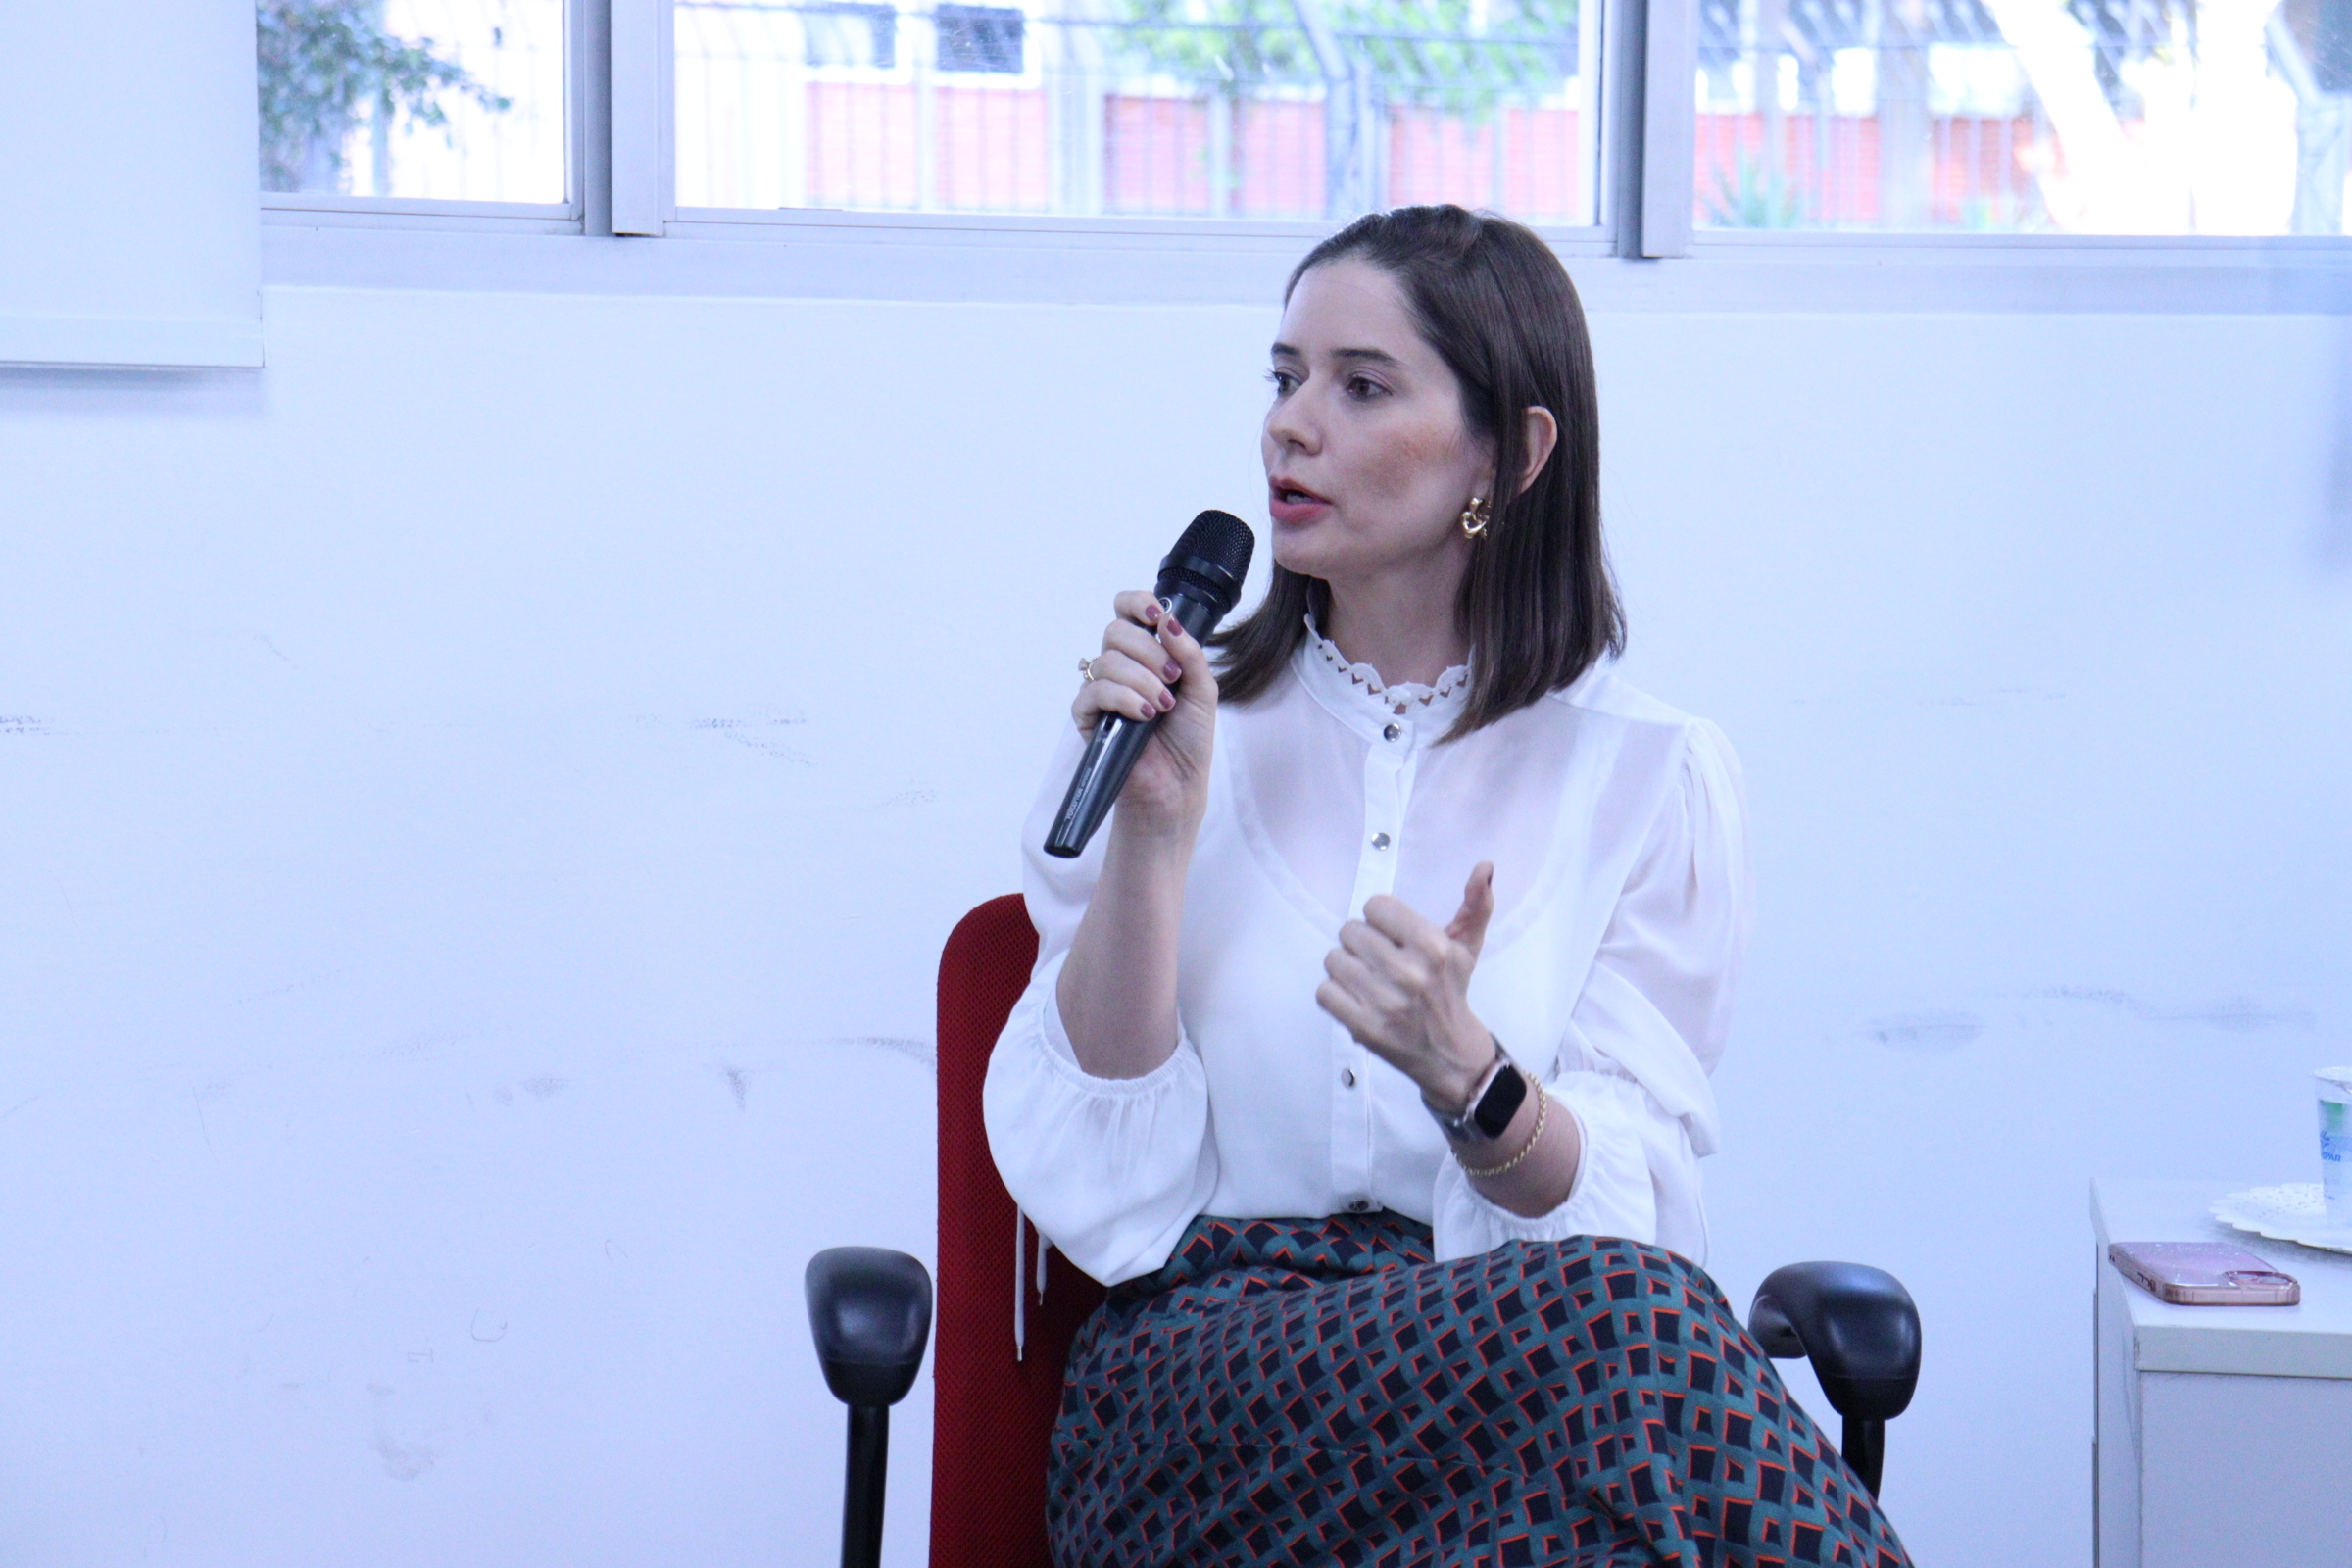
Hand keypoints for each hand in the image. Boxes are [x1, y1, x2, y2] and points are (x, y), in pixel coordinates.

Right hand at [1073, 590, 1218, 842]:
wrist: (1177, 784)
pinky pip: (1094, 691)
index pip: (1126, 610)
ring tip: (1162, 706)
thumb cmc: (1188, 739)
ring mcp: (1101, 690)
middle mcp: (1120, 666)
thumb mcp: (1202, 689)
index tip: (1156, 616)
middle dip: (1149, 651)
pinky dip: (1123, 698)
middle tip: (1172, 678)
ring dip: (1141, 680)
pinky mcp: (1087, 717)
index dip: (1137, 603)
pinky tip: (1144, 714)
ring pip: (1107, 661)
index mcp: (1146, 653)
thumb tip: (1169, 619)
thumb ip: (1189, 653)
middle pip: (1115, 631)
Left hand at [1315, 863, 1498, 1108]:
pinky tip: (1356, 998)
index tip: (1392, 936)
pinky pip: (1324, 991)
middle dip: (1361, 943)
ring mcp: (1385, 1003)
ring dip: (1345, 967)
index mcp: (1434, 947)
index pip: (1375, 905)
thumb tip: (1485, 866)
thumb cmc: (1451, 991)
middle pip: (1350, 931)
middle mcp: (1410, 973)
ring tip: (1367, 979)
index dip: (1380, 919)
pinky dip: (1334, 994)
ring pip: (1333, 959)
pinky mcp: (1364, 1027)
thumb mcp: (1466, 947)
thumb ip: (1475, 904)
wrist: (1449, 1052)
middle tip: (1379, 961)